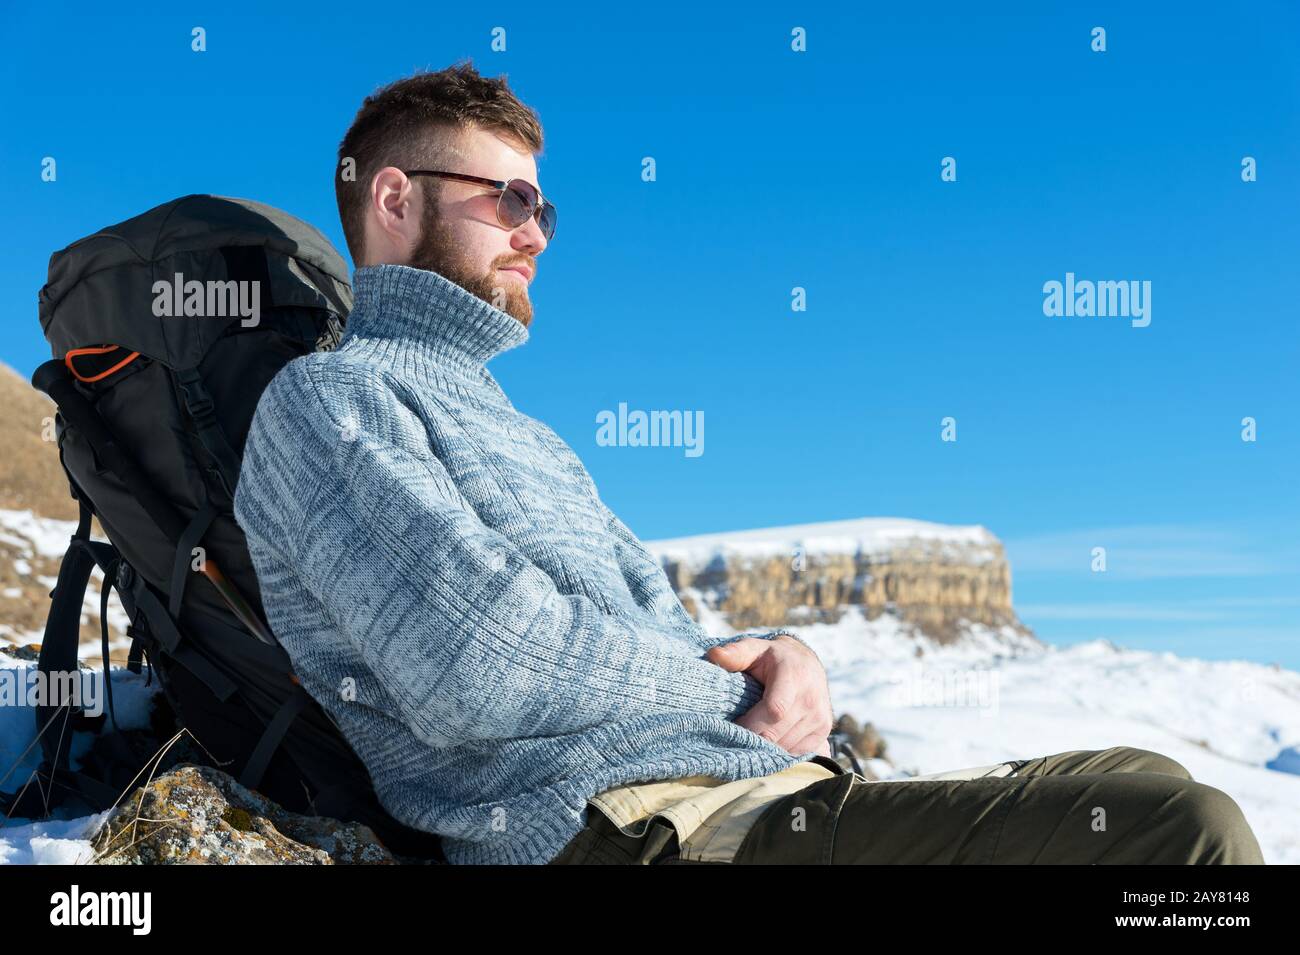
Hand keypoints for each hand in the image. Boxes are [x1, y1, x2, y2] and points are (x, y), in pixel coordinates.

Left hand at [706, 635, 832, 758]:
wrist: (807, 663)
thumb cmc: (773, 657)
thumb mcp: (755, 649)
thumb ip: (735, 653)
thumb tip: (714, 655)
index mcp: (793, 676)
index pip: (775, 709)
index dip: (750, 723)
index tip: (731, 726)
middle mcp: (811, 699)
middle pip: (776, 734)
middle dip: (751, 739)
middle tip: (733, 738)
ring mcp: (820, 718)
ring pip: (785, 747)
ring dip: (764, 748)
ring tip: (749, 739)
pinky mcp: (824, 731)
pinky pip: (797, 753)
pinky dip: (779, 752)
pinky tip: (768, 742)